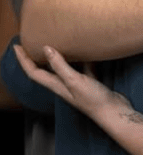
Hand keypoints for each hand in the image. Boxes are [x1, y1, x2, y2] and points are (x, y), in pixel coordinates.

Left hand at [13, 43, 128, 119]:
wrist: (113, 111)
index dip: (23, 60)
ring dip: (56, 57)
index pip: (34, 72)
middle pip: (44, 70)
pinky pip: (81, 68)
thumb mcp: (74, 81)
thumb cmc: (92, 99)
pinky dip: (81, 59)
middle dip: (35, 58)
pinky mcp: (89, 83)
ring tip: (56, 43)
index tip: (17, 46)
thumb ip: (60, 65)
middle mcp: (63, 84)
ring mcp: (76, 84)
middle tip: (32, 43)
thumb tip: (46, 48)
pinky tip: (87, 51)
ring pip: (61, 68)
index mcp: (56, 85)